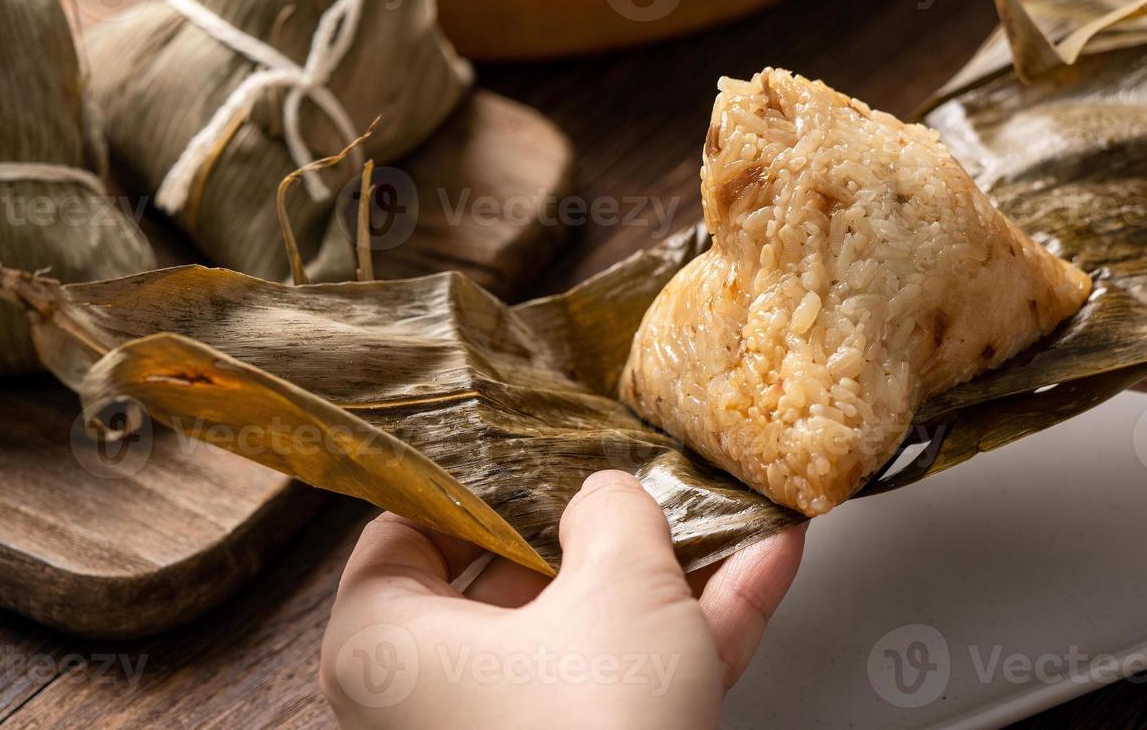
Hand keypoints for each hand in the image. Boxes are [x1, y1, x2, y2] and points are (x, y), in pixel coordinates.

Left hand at [320, 470, 804, 729]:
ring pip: (591, 635)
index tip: (535, 445)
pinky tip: (761, 570)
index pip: (408, 533)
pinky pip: (630, 683)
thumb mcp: (614, 582)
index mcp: (385, 647)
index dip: (479, 480)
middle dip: (606, 530)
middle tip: (647, 480)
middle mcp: (429, 702)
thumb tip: (607, 497)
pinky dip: (691, 634)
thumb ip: (610, 512)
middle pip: (517, 582)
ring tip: (732, 515)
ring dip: (673, 577)